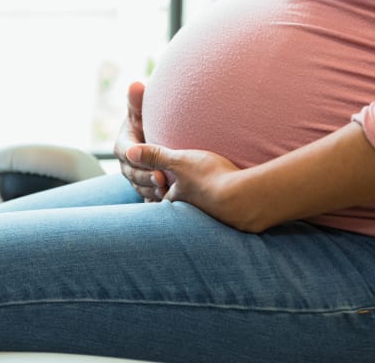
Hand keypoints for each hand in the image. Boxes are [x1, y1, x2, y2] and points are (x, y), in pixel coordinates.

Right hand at [113, 81, 169, 201]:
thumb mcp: (140, 112)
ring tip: (168, 193)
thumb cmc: (147, 122)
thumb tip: (136, 84)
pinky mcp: (146, 190)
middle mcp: (126, 165)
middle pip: (133, 174)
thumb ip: (137, 101)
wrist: (155, 139)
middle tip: (163, 180)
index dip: (137, 158)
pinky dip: (156, 203)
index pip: (126, 153)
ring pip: (141, 188)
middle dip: (146, 178)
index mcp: (123, 145)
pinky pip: (149, 200)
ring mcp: (135, 179)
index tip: (150, 162)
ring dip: (152, 192)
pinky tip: (167, 206)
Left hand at [126, 144, 251, 229]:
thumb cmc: (210, 178)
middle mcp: (192, 214)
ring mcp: (214, 219)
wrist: (246, 198)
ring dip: (200, 208)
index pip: (161, 201)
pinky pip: (224, 215)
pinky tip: (229, 204)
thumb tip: (128, 153)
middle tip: (170, 206)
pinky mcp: (235, 220)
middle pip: (180, 212)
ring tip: (200, 205)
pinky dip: (222, 209)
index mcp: (177, 200)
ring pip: (202, 214)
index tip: (150, 197)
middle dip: (176, 208)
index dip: (155, 197)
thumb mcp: (180, 161)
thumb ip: (156, 156)